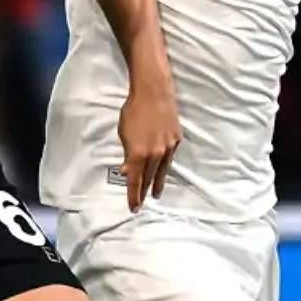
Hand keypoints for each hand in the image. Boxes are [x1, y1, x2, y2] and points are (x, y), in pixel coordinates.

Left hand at [117, 80, 181, 211]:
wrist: (154, 92)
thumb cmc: (133, 110)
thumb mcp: (123, 133)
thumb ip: (126, 154)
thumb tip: (126, 170)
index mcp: (138, 154)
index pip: (135, 182)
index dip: (133, 196)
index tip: (133, 207)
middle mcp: (155, 154)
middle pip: (148, 179)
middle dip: (144, 193)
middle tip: (142, 204)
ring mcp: (168, 147)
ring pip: (162, 171)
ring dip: (157, 183)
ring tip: (156, 193)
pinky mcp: (176, 139)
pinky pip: (170, 157)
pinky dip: (165, 164)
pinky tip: (163, 169)